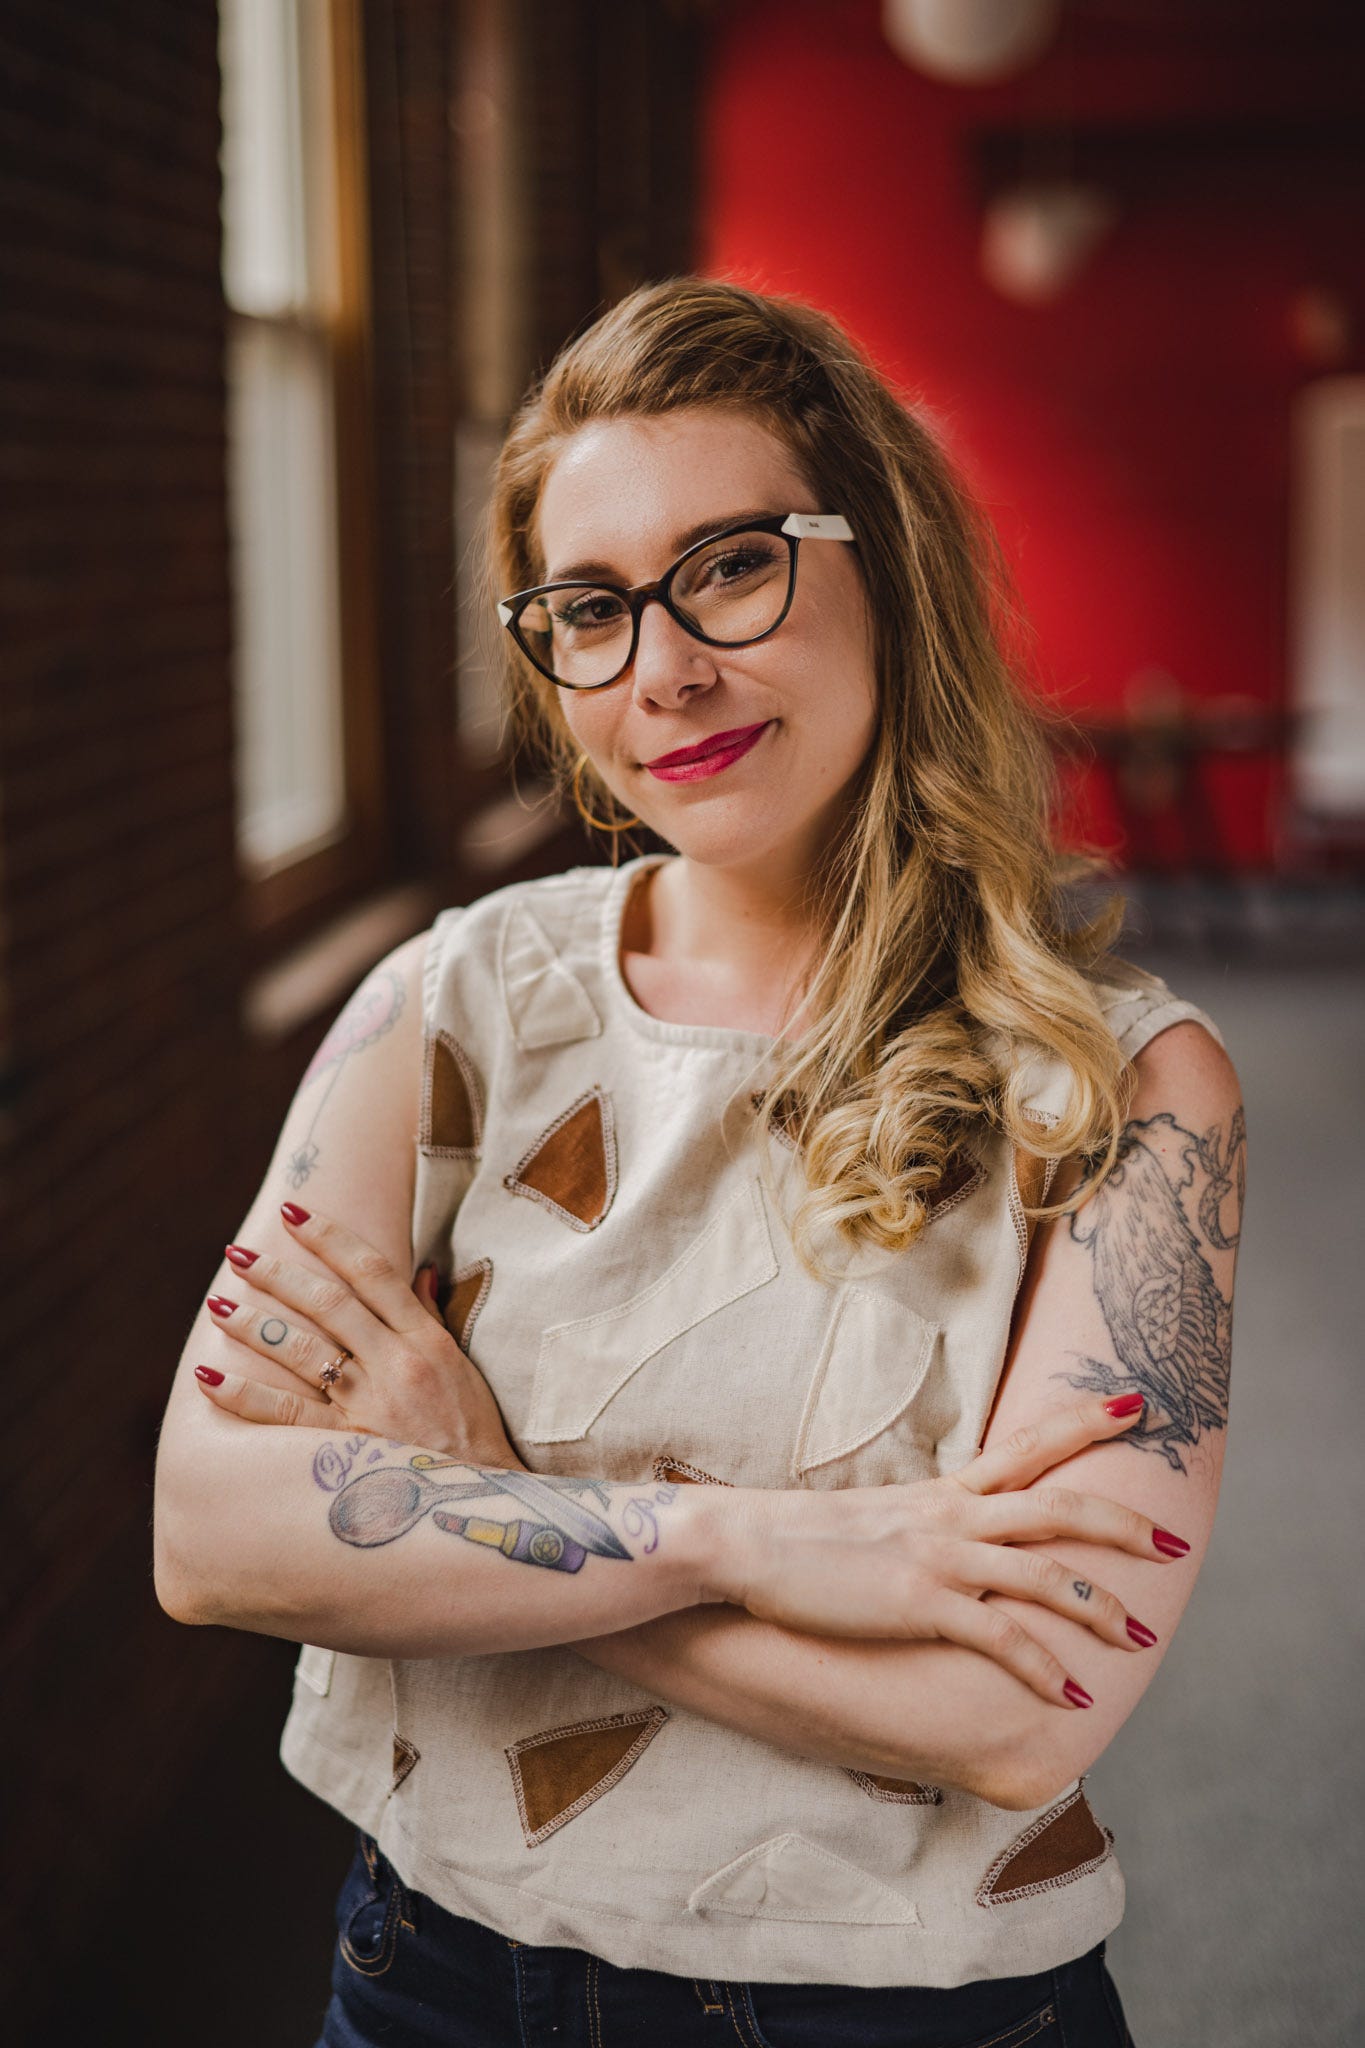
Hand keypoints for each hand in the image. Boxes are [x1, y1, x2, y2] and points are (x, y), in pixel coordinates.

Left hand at [194, 1204, 524, 1468]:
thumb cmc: (476, 1434)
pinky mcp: (348, 1447)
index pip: (372, 1271)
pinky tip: (208, 1376)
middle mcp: (396, 1364)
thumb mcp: (464, 1367)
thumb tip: (421, 1272)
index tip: (294, 1214)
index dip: (329, 1237)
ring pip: (301, 1349)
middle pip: (328, 1302)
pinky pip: (285, 1414)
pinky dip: (243, 1394)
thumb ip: (433, 1318)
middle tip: (238, 1253)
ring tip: (218, 1304)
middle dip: (279, 1273)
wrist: (487, 1500)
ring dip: (253, 1323)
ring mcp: (370, 1405)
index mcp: (427, 1339)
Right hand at [705, 1396, 1188, 1708]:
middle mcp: (951, 1516)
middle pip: (1059, 1505)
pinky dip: (1042, 1667)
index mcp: (943, 1492)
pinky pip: (1000, 1639)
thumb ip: (918, 1525)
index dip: (1085, 1423)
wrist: (740, 1544)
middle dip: (1124, 1522)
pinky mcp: (920, 1605)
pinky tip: (1072, 1696)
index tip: (1136, 1404)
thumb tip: (943, 1539)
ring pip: (1045, 1572)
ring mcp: (939, 1558)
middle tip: (1179, 1539)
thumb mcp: (872, 1520)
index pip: (1027, 1446)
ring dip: (1103, 1606)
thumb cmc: (797, 1539)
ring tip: (1143, 1636)